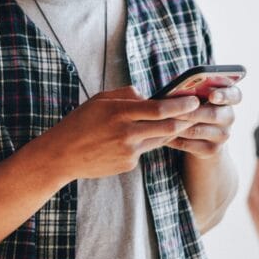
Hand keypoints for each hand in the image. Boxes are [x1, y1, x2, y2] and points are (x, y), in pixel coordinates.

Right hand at [40, 86, 199, 179]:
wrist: (62, 155)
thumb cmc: (80, 122)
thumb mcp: (99, 99)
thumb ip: (126, 94)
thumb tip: (148, 95)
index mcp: (120, 112)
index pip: (160, 108)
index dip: (181, 105)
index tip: (193, 100)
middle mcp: (127, 133)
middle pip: (168, 127)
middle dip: (186, 119)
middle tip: (196, 113)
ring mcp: (129, 151)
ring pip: (160, 139)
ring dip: (169, 131)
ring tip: (174, 122)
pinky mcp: (128, 164)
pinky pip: (144, 150)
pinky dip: (144, 143)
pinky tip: (130, 140)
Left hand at [165, 85, 240, 157]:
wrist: (203, 138)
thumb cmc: (195, 107)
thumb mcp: (198, 97)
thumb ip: (193, 89)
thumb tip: (176, 85)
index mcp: (229, 98)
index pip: (234, 95)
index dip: (224, 95)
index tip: (212, 96)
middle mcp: (229, 117)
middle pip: (213, 114)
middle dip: (190, 112)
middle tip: (173, 109)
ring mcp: (222, 135)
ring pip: (197, 130)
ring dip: (177, 125)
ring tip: (160, 121)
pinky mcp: (211, 150)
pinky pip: (189, 144)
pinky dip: (173, 139)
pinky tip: (159, 134)